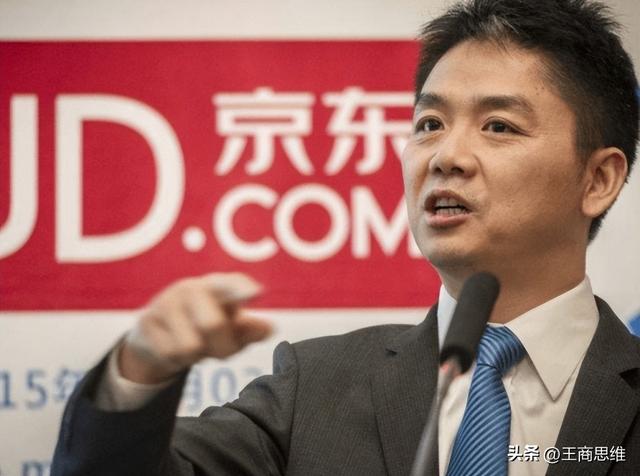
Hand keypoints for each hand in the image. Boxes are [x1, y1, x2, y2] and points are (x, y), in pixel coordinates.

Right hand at [119, 273, 270, 383]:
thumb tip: (269, 329)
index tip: (256, 292)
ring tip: (193, 345)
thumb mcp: (230, 328)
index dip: (242, 288)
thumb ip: (249, 330)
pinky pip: (170, 354)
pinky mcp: (147, 321)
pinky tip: (173, 347)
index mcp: (218, 286)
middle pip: (213, 325)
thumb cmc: (203, 326)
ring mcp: (167, 302)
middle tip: (220, 351)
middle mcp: (191, 288)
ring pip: (190, 346)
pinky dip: (177, 360)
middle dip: (223, 348)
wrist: (156, 335)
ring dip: (196, 356)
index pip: (230, 283)